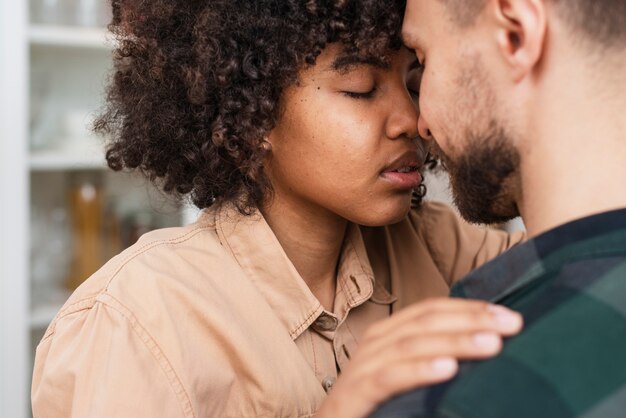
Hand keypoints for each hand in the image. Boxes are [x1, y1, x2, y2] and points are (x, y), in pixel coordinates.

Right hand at [315, 298, 522, 417]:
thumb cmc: (373, 405)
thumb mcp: (404, 377)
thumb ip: (433, 359)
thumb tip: (484, 348)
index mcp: (387, 335)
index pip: (430, 310)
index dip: (469, 308)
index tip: (508, 316)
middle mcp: (374, 344)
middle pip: (425, 322)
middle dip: (471, 320)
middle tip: (511, 324)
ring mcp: (362, 368)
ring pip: (411, 345)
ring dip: (454, 342)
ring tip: (491, 344)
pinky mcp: (354, 395)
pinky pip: (389, 378)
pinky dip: (419, 371)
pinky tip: (448, 369)